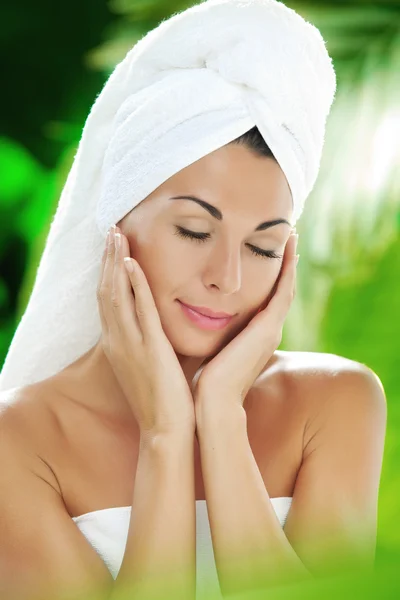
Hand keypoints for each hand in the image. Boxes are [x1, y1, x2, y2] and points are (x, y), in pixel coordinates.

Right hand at [97, 225, 194, 435]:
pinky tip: (133, 264)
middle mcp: (118, 341)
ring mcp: (130, 345)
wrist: (167, 429)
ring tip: (118, 236)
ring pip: (116, 295)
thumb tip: (162, 318)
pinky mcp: (148, 349)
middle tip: (111, 230)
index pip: (108, 300)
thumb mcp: (151, 362)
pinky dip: (134, 286)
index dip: (109, 271)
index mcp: (119, 344)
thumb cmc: (164, 397)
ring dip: (116, 263)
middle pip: (106, 291)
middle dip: (108, 259)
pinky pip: (138, 311)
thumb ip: (151, 338)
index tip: (113, 247)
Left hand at [194, 231, 298, 411]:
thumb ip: (216, 335)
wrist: (214, 402)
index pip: (269, 298)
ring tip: (293, 235)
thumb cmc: (207, 380)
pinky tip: (290, 249)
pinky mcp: (269, 328)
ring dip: (290, 261)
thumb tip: (202, 321)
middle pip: (282, 289)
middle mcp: (269, 329)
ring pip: (286, 286)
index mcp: (256, 335)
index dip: (273, 275)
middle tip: (290, 236)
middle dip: (286, 263)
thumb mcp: (215, 349)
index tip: (273, 253)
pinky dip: (289, 270)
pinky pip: (284, 291)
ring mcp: (272, 328)